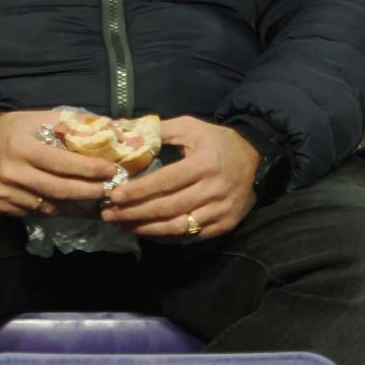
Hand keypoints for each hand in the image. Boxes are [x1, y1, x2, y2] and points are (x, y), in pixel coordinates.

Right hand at [0, 109, 118, 218]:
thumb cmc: (15, 129)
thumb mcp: (39, 118)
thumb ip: (71, 123)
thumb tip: (109, 128)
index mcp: (21, 147)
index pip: (62, 163)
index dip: (90, 169)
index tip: (112, 170)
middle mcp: (11, 172)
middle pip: (59, 190)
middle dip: (90, 191)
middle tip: (111, 190)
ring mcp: (4, 192)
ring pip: (50, 207)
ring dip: (77, 206)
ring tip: (97, 200)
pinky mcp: (0, 205)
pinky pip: (37, 213)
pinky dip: (57, 210)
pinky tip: (71, 205)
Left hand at [101, 116, 258, 240]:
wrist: (255, 158)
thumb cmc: (216, 140)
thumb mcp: (190, 127)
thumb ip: (159, 130)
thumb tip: (124, 131)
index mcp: (203, 164)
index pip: (165, 181)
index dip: (138, 190)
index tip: (113, 195)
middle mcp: (214, 190)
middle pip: (168, 207)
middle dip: (134, 213)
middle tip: (109, 214)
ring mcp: (221, 211)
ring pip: (178, 226)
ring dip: (147, 228)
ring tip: (123, 225)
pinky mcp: (225, 225)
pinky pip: (192, 236)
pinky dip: (167, 237)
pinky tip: (147, 232)